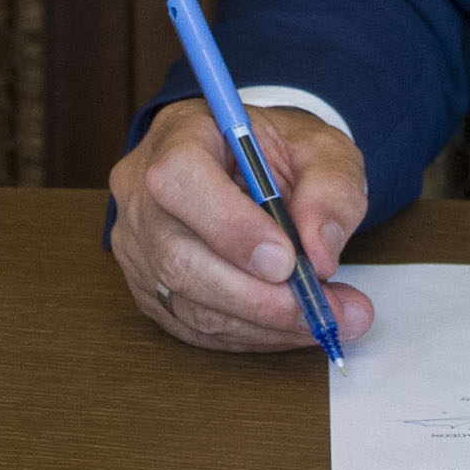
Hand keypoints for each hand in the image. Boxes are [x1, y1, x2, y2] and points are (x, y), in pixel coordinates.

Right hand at [108, 98, 375, 354]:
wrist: (248, 163)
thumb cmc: (276, 150)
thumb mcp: (320, 147)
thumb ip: (330, 189)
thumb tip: (321, 252)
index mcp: (178, 136)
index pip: (181, 178)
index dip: (231, 226)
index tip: (287, 260)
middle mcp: (142, 193)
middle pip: (179, 257)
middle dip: (259, 296)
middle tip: (324, 308)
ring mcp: (139, 246)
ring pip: (189, 303)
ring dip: (264, 323)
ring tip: (326, 319)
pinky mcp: (149, 288)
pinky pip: (195, 326)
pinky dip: (251, 334)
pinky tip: (291, 325)